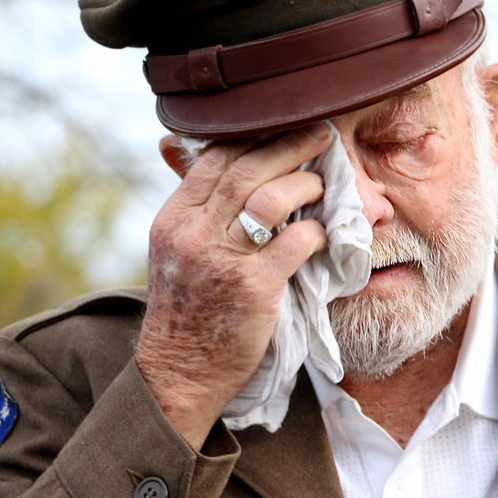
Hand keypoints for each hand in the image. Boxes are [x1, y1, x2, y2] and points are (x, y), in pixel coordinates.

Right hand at [136, 125, 330, 448]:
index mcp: (174, 219)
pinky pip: (294, 243)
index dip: (255, 135)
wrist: (180, 373)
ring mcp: (221, 259)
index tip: (285, 124)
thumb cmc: (186, 311)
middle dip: (289, 145)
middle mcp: (193, 232)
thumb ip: (196, 210)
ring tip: (324, 185)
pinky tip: (324, 233)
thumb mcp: (175, 253)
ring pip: (271, 198)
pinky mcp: (252, 288)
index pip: (215, 157)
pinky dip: (315, 232)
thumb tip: (204, 161)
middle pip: (247, 168)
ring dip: (305, 184)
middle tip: (321, 134)